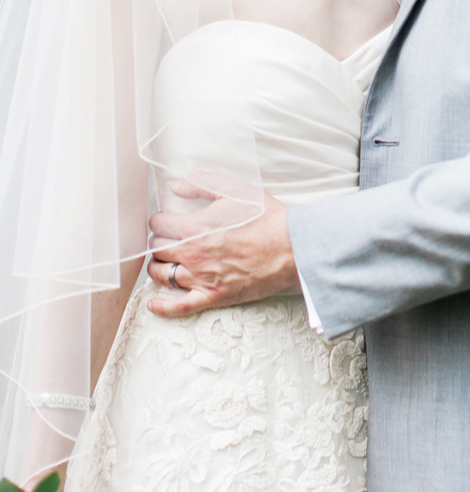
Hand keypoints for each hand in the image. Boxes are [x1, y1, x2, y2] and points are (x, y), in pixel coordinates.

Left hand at [145, 173, 296, 318]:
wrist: (293, 248)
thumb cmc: (268, 219)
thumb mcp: (237, 190)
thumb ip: (203, 184)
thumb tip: (176, 186)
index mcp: (194, 228)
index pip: (157, 224)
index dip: (161, 219)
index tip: (168, 219)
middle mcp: (192, 254)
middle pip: (156, 248)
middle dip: (160, 240)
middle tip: (171, 238)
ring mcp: (201, 278)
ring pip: (161, 274)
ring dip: (159, 266)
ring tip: (166, 261)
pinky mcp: (213, 295)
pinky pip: (179, 306)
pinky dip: (162, 307)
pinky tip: (154, 303)